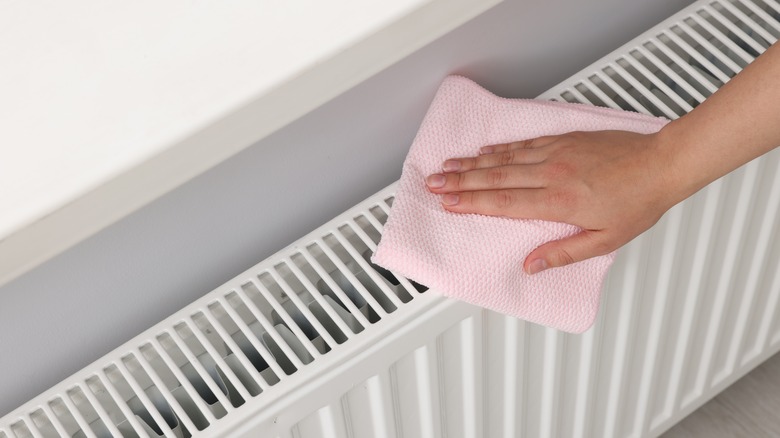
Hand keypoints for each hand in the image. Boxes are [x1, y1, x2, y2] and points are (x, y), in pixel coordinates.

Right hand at [425, 130, 681, 273]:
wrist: (662, 163)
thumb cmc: (637, 203)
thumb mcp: (605, 240)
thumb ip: (563, 253)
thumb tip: (530, 265)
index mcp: (559, 202)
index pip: (503, 202)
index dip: (472, 203)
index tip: (448, 203)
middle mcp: (552, 174)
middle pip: (494, 177)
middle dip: (459, 181)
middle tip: (433, 182)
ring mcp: (556, 154)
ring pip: (504, 158)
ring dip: (472, 163)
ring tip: (447, 165)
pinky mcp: (563, 141)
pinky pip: (523, 144)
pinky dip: (500, 149)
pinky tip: (483, 151)